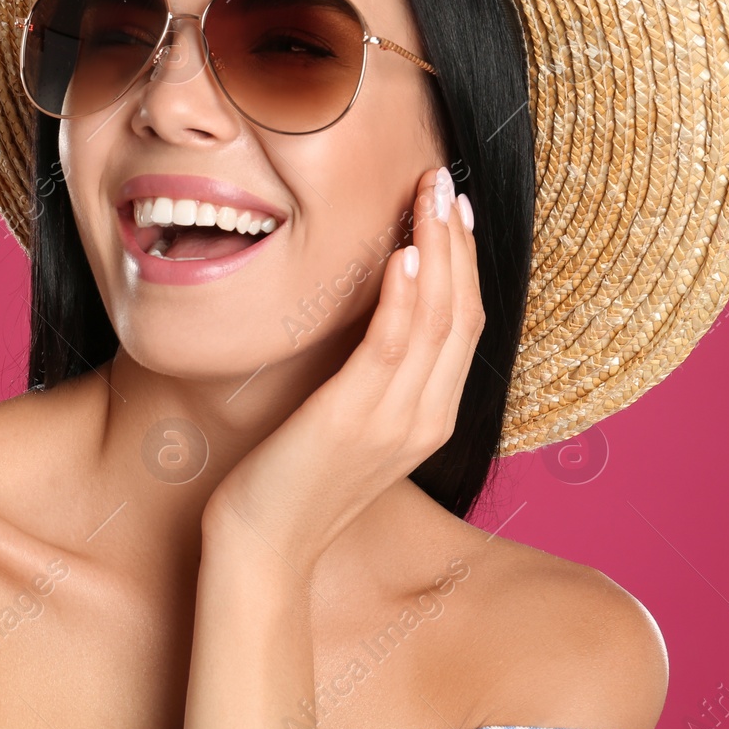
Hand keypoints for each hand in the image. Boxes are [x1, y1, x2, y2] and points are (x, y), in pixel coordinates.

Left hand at [201, 165, 484, 574]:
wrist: (263, 549)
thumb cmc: (290, 482)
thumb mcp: (344, 424)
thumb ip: (368, 379)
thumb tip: (364, 322)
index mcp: (429, 416)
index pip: (464, 323)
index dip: (463, 261)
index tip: (452, 207)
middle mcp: (425, 416)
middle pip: (462, 312)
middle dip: (457, 240)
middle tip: (445, 180)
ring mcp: (394, 420)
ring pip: (435, 319)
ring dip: (436, 249)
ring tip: (430, 194)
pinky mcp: (352, 420)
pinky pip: (390, 347)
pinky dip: (401, 297)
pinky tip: (403, 254)